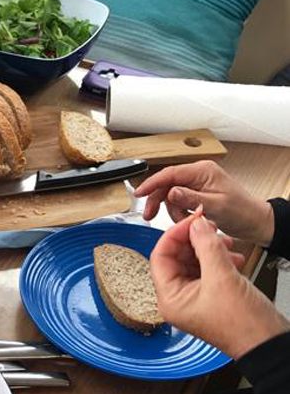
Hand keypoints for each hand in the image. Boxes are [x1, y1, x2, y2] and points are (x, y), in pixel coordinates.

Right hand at [135, 160, 274, 244]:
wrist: (256, 222)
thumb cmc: (242, 211)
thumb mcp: (216, 206)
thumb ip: (191, 198)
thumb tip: (170, 192)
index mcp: (203, 171)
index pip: (170, 174)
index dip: (152, 183)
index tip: (139, 193)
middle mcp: (198, 175)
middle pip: (167, 184)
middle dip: (158, 201)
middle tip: (149, 215)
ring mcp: (196, 184)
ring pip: (171, 195)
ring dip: (173, 211)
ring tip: (184, 221)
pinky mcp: (196, 194)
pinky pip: (178, 202)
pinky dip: (179, 213)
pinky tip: (187, 220)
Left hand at [150, 210, 288, 358]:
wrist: (270, 345)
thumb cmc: (245, 325)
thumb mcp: (223, 278)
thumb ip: (206, 246)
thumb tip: (196, 224)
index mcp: (170, 298)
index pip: (160, 256)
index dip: (175, 235)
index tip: (192, 221)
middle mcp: (178, 299)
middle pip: (176, 257)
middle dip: (194, 240)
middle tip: (210, 227)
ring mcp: (195, 298)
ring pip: (194, 262)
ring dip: (209, 248)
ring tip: (226, 243)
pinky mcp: (212, 296)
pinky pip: (208, 270)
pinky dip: (219, 259)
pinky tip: (234, 257)